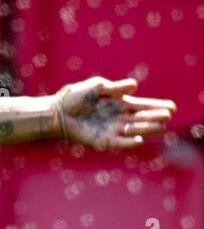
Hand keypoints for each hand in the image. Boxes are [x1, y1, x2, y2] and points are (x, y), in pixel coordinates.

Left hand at [55, 77, 176, 148]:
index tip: (172, 107)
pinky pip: (119, 142)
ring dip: (147, 128)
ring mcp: (113, 129)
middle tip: (167, 116)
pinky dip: (129, 142)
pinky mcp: (103, 140)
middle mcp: (120, 118)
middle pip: (142, 118)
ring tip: (160, 126)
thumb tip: (134, 85)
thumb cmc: (76, 96)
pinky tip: (139, 140)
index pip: (143, 105)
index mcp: (121, 103)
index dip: (157, 106)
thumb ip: (114, 88)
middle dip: (155, 117)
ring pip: (134, 130)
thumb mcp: (96, 87)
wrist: (57, 111)